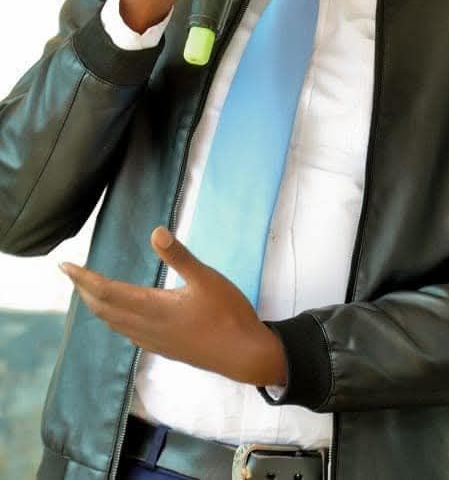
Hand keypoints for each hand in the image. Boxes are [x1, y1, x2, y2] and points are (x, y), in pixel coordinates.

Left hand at [59, 226, 286, 386]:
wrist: (244, 355)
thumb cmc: (228, 314)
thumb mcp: (207, 278)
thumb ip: (180, 256)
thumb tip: (155, 231)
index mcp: (154, 308)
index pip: (107, 292)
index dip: (84, 279)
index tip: (65, 266)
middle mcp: (148, 327)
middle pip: (105, 309)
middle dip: (85, 291)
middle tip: (72, 274)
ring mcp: (155, 342)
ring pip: (115, 324)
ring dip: (98, 306)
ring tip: (90, 291)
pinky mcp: (166, 349)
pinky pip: (129, 333)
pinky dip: (116, 320)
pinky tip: (123, 317)